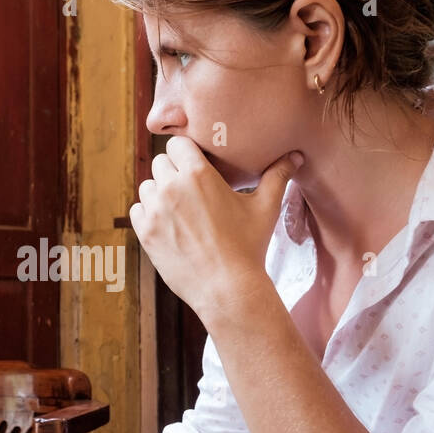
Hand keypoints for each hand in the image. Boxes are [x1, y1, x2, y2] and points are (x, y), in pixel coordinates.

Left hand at [129, 138, 301, 323]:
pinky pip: (137, 210)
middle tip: (190, 189)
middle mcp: (172, 187)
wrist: (227, 288)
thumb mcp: (266, 208)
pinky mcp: (145, 233)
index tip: (195, 164)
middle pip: (161, 162)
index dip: (186, 153)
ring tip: (179, 208)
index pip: (178, 143)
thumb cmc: (248, 246)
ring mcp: (155, 210)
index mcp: (198, 173)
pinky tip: (167, 223)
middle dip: (174, 172)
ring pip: (147, 186)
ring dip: (159, 192)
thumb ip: (278, 176)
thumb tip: (296, 155)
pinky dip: (148, 214)